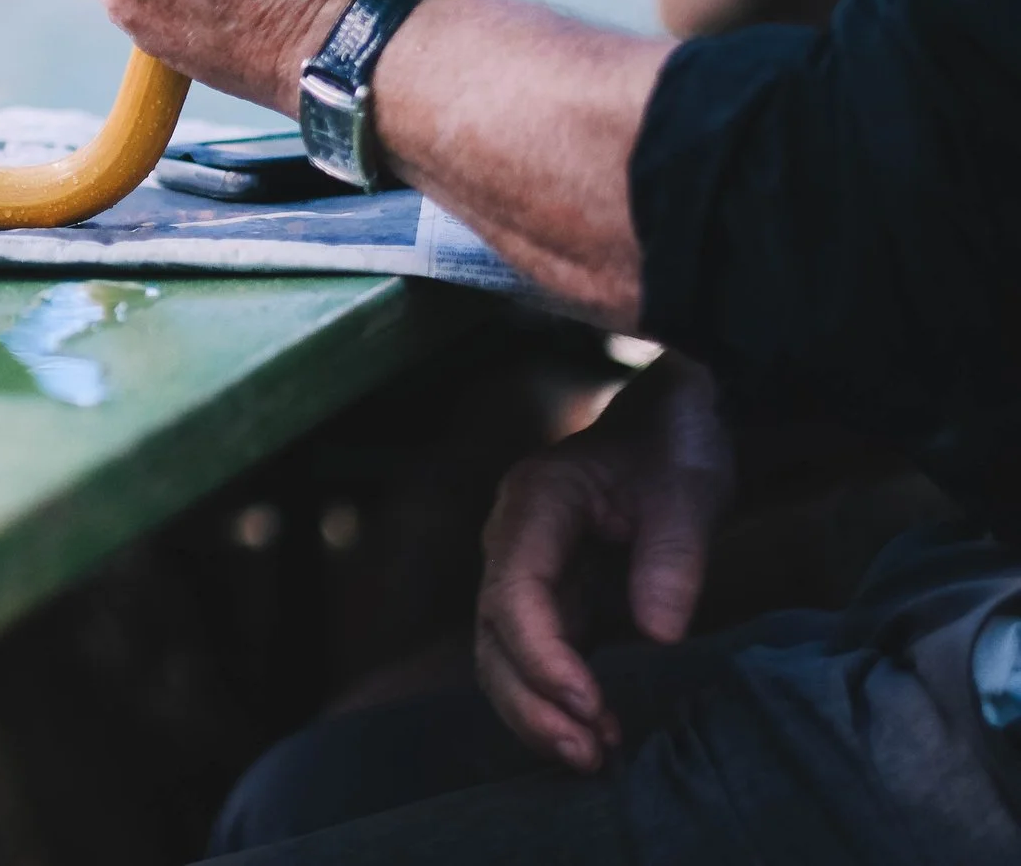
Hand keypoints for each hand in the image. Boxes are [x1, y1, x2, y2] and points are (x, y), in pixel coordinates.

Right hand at [476, 354, 733, 772]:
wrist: (669, 422)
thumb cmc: (674, 445)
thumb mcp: (687, 487)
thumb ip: (672, 555)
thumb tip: (658, 635)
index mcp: (534, 503)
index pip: (512, 593)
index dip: (541, 657)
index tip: (590, 704)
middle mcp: (512, 541)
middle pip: (492, 636)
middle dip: (530, 702)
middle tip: (590, 754)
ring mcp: (526, 571)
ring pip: (501, 655)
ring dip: (536, 711)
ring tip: (595, 756)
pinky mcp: (552, 598)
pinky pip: (534, 657)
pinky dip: (554, 700)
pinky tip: (598, 733)